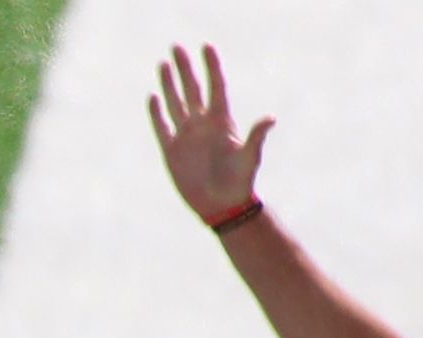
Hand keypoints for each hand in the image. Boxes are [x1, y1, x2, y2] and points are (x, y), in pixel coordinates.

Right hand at [145, 44, 267, 224]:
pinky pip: (162, 127)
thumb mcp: (250, 158)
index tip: (206, 47)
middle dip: (185, 68)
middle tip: (176, 47)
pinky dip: (157, 113)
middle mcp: (203, 125)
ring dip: (169, 84)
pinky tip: (153, 97)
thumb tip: (270, 119)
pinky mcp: (171, 151)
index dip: (211, 67)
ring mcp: (186, 136)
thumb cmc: (240, 182)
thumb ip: (256, 137)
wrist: (222, 205)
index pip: (215, 87)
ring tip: (164, 64)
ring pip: (175, 104)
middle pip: (192, 89)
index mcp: (222, 122)